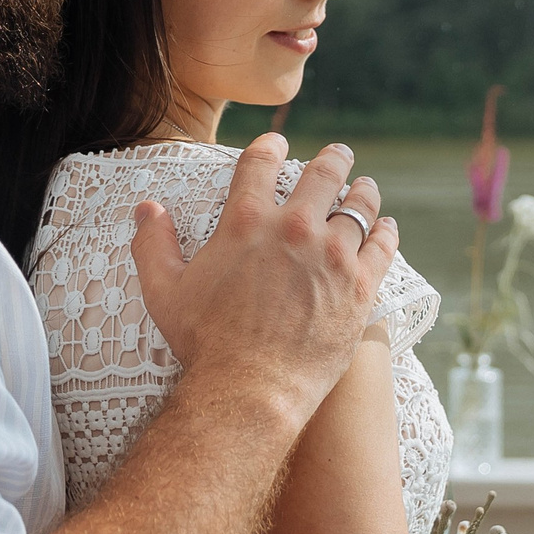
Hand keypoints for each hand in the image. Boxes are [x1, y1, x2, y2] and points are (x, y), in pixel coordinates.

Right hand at [130, 135, 398, 420]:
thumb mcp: (165, 291)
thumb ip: (153, 244)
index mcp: (247, 220)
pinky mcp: (360, 286)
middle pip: (323, 174)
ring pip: (358, 208)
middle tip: (340, 154)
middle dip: (333, 159)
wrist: (251, 390)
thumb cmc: (205, 343)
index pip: (261, 163)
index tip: (277, 143)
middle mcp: (295, 228)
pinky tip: (386, 227)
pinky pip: (382, 247)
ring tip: (365, 188)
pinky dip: (386, 232)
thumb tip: (147, 208)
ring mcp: (333, 255)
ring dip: (363, 192)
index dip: (270, 147)